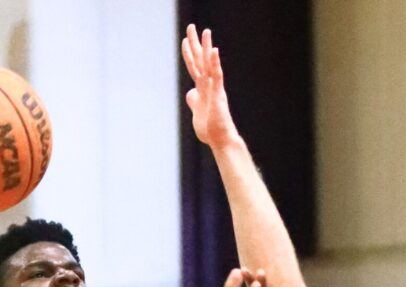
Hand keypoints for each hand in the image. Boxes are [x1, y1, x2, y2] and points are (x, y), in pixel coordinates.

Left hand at [182, 24, 239, 150]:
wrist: (220, 139)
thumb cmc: (210, 128)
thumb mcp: (197, 112)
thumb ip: (194, 101)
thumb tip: (190, 93)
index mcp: (203, 88)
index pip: (195, 66)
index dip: (189, 53)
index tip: (185, 40)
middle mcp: (209, 85)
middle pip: (201, 60)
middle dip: (195, 43)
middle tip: (191, 26)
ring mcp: (214, 88)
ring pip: (209, 65)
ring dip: (206, 48)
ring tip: (205, 31)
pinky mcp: (218, 95)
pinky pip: (217, 76)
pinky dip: (215, 64)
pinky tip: (213, 51)